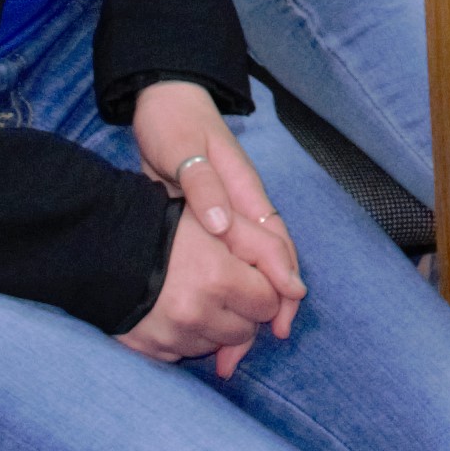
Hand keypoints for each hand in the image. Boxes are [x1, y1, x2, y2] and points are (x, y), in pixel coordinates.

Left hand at [119, 82, 300, 374]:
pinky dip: (228, 292)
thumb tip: (220, 227)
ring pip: (251, 268)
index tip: (285, 313)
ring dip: (250, 306)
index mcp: (245, 191)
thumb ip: (202, 187)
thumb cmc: (175, 124)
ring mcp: (227, 215)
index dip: (284, 279)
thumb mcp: (183, 151)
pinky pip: (229, 263)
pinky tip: (216, 317)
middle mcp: (243, 208)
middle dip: (274, 305)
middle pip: (272, 262)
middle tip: (262, 344)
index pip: (275, 242)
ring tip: (234, 348)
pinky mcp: (208, 222)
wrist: (163, 102)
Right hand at [125, 210, 295, 375]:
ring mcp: (172, 337)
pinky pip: (185, 354)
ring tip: (191, 293)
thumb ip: (269, 249)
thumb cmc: (170, 227)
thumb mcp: (223, 222)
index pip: (268, 303)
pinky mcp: (152, 352)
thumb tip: (299, 292)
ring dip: (213, 326)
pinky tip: (172, 311)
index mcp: (218, 278)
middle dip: (239, 310)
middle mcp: (196, 314)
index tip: (241, 274)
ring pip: (216, 346)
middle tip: (216, 283)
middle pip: (245, 332)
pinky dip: (186, 337)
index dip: (258, 287)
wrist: (103, 245)